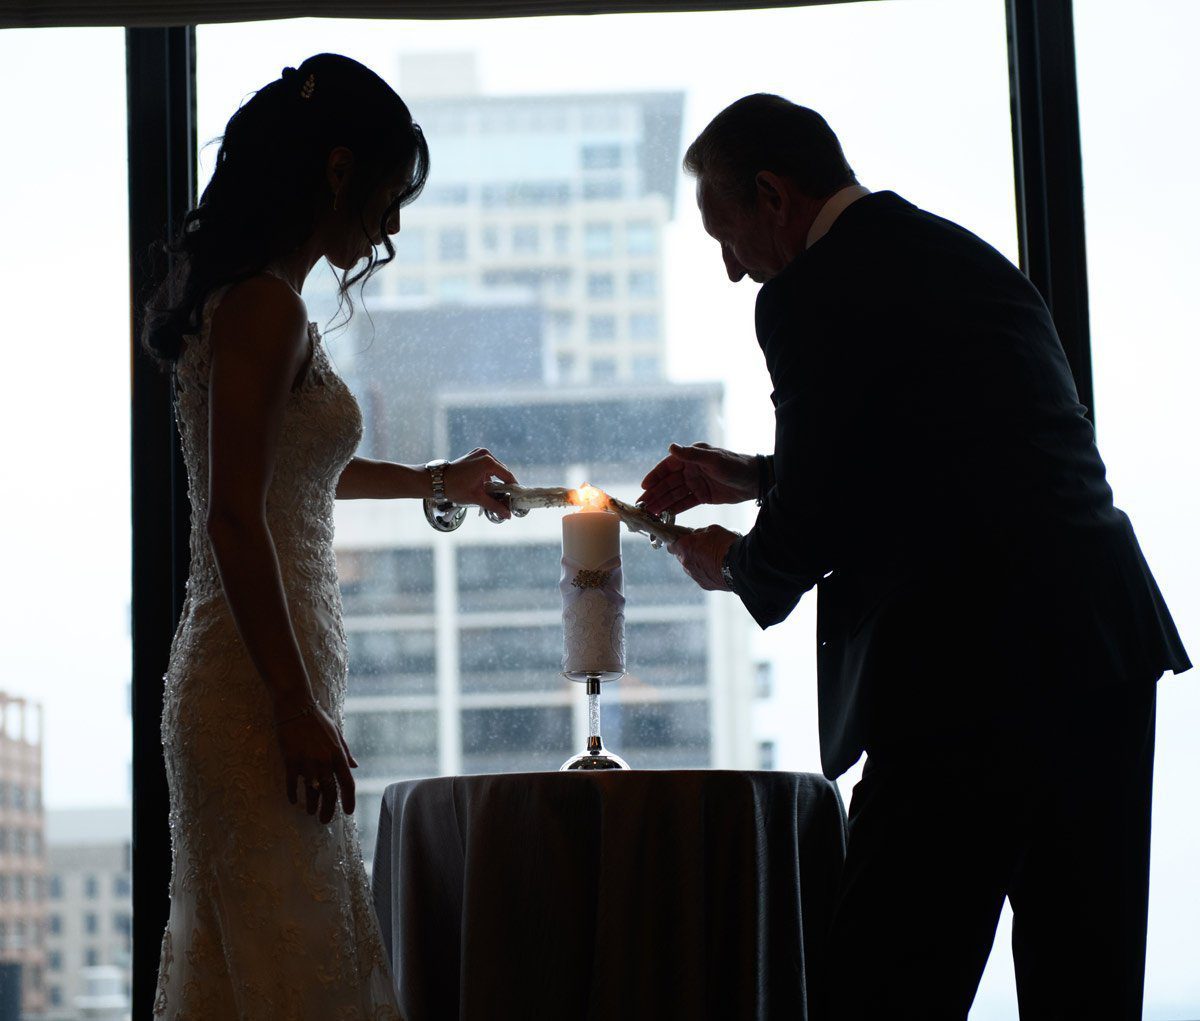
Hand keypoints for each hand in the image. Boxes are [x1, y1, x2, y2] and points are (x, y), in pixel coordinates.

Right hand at [277, 702, 357, 823]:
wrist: (295, 706)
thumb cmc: (317, 719)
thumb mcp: (337, 733)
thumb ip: (346, 752)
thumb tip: (355, 766)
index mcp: (338, 754)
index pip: (348, 783)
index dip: (349, 800)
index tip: (348, 812)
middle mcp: (324, 761)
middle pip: (330, 792)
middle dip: (329, 809)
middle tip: (326, 820)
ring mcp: (307, 762)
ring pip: (312, 791)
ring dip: (312, 805)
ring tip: (311, 813)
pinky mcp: (290, 760)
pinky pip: (292, 784)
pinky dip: (293, 794)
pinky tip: (294, 801)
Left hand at [443, 447, 517, 519]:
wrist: (437, 480)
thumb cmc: (455, 488)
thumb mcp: (477, 498)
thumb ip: (495, 506)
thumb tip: (508, 515)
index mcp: (488, 462)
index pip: (507, 475)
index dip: (513, 487)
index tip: (516, 497)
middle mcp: (485, 454)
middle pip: (502, 471)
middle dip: (504, 485)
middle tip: (507, 498)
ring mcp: (479, 452)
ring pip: (495, 469)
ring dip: (497, 480)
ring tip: (497, 494)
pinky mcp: (475, 454)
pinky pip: (488, 466)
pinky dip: (490, 475)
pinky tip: (488, 486)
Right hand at [639, 443, 757, 516]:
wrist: (755, 481)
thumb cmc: (735, 465)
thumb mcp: (713, 459)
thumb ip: (691, 455)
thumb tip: (670, 447)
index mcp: (691, 458)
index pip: (667, 467)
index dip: (655, 477)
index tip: (644, 487)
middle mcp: (691, 470)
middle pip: (668, 483)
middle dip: (655, 494)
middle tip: (642, 506)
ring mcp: (696, 484)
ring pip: (674, 494)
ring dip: (662, 503)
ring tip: (650, 513)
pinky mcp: (703, 496)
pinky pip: (685, 502)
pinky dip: (674, 508)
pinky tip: (664, 515)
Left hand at [668, 525, 739, 591]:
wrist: (740, 566)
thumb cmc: (726, 545)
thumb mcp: (713, 530)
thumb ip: (700, 533)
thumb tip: (696, 535)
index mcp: (685, 548)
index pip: (671, 545)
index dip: (676, 542)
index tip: (682, 539)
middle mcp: (686, 563)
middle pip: (681, 557)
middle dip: (688, 552)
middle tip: (701, 546)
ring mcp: (695, 576)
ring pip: (690, 568)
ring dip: (696, 563)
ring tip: (711, 558)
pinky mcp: (704, 585)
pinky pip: (701, 576)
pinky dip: (706, 572)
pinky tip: (717, 567)